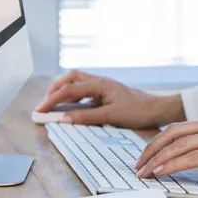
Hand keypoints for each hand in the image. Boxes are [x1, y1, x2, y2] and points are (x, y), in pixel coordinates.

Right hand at [36, 70, 185, 128]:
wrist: (157, 108)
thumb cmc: (137, 111)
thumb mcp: (111, 116)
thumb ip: (86, 117)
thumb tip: (64, 119)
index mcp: (99, 84)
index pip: (69, 89)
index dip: (52, 100)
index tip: (40, 110)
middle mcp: (100, 81)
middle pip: (71, 78)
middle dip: (56, 89)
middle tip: (46, 103)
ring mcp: (104, 86)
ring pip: (79, 82)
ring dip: (65, 91)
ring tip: (56, 104)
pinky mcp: (108, 92)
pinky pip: (87, 90)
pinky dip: (76, 96)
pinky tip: (75, 108)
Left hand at [135, 118, 197, 197]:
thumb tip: (173, 158)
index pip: (178, 129)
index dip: (157, 142)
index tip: (143, 158)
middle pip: (175, 133)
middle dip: (152, 149)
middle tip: (138, 166)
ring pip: (182, 144)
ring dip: (159, 159)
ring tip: (145, 172)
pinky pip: (195, 156)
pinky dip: (175, 164)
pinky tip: (163, 172)